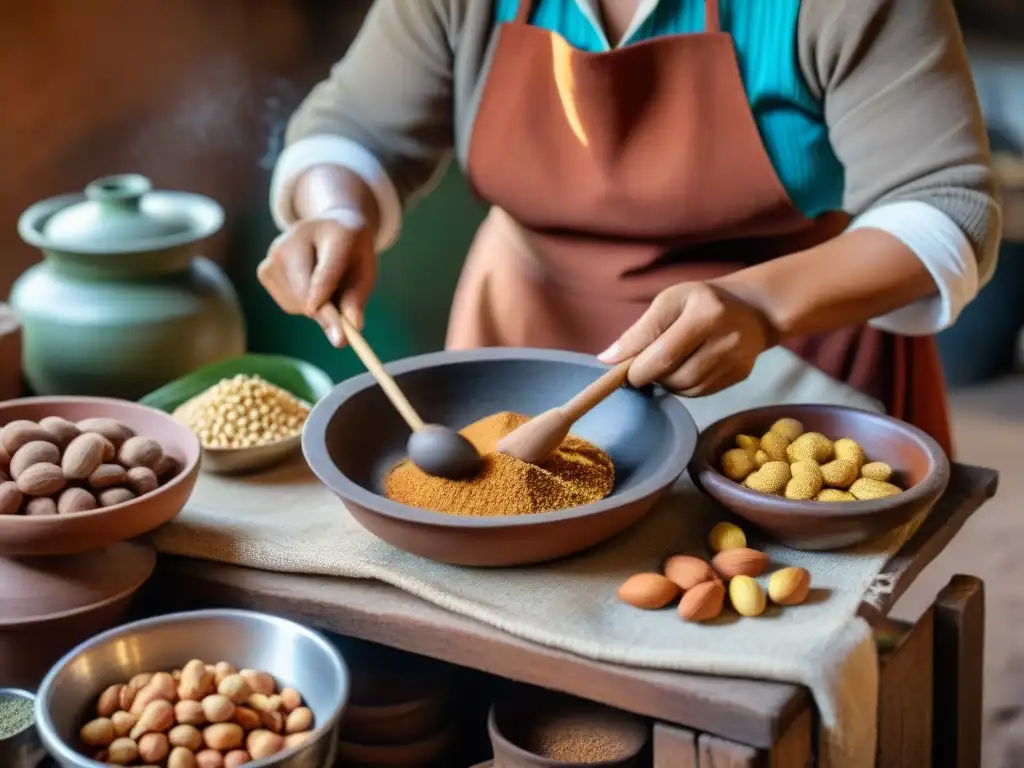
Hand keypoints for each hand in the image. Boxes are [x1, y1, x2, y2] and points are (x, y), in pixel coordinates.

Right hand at [257, 209, 376, 346]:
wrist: (328, 229)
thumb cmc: (351, 255)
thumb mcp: (365, 271)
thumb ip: (358, 296)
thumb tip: (353, 326)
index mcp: (335, 233)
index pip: (328, 268)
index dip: (327, 294)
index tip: (331, 323)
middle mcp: (298, 237)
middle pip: (306, 289)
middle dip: (325, 316)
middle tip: (342, 338)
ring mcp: (275, 252)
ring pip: (297, 302)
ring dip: (315, 309)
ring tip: (326, 288)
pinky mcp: (264, 270)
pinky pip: (287, 304)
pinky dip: (302, 306)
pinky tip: (308, 286)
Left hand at [598, 282, 773, 395]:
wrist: (750, 308)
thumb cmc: (699, 301)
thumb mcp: (669, 302)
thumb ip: (639, 331)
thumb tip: (606, 360)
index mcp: (706, 313)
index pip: (664, 354)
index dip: (637, 368)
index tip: (622, 370)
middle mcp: (727, 338)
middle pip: (676, 376)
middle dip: (650, 377)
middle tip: (641, 368)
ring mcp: (737, 359)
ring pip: (687, 389)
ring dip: (666, 384)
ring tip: (664, 366)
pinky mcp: (741, 375)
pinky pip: (701, 392)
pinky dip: (684, 387)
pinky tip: (683, 369)